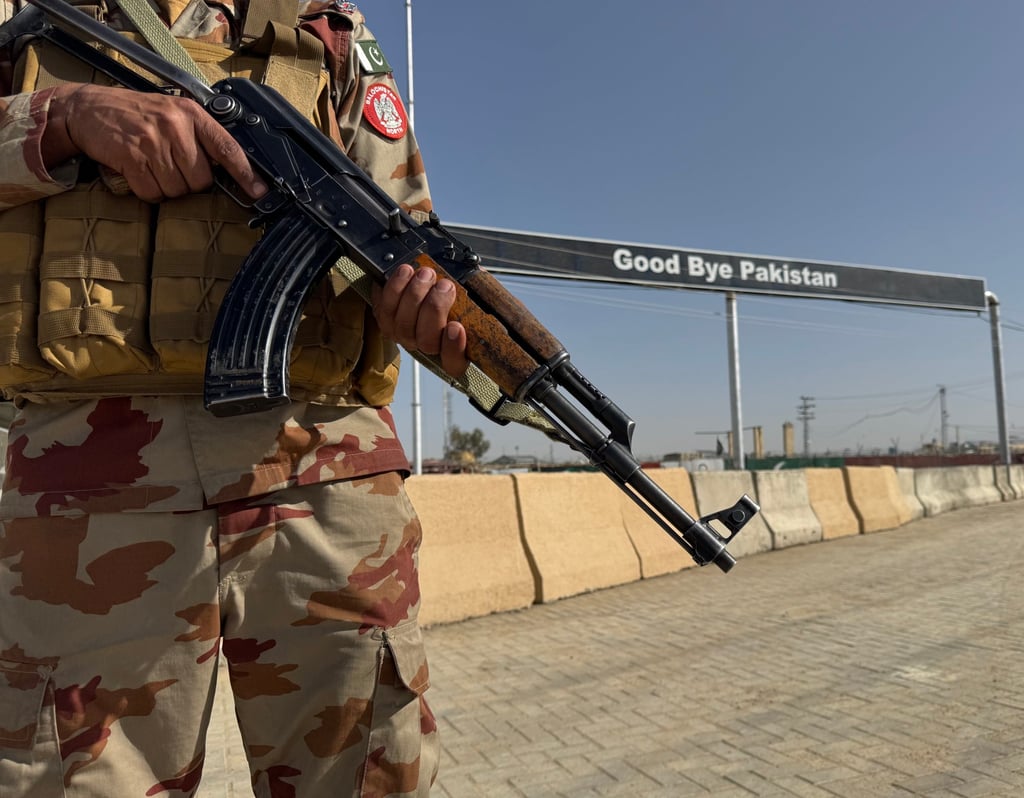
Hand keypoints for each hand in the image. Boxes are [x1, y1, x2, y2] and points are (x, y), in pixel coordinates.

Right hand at [43, 83, 267, 202]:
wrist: (88, 109)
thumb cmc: (137, 115)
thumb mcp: (173, 114)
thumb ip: (200, 137)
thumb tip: (228, 170)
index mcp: (191, 114)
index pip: (228, 148)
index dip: (246, 174)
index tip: (260, 192)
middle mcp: (175, 125)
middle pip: (201, 180)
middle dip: (188, 182)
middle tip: (169, 166)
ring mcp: (152, 141)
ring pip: (177, 190)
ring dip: (166, 187)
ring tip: (151, 166)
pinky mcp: (131, 156)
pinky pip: (152, 193)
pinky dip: (146, 190)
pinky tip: (137, 172)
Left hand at [372, 263, 469, 378]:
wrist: (429, 280)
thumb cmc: (456, 290)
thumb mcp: (476, 294)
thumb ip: (479, 297)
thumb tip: (481, 282)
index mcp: (455, 350)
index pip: (453, 363)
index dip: (453, 349)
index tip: (456, 327)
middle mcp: (427, 347)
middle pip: (427, 341)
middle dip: (435, 309)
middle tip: (445, 286)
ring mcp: (405, 335)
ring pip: (403, 326)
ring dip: (414, 296)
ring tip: (425, 274)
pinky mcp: (386, 318)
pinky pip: (383, 309)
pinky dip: (393, 288)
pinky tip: (405, 273)